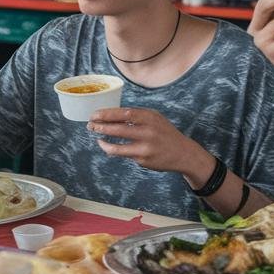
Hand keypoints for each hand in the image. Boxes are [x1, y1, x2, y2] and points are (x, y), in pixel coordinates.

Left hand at [87, 108, 211, 178]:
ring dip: (104, 142)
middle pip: (118, 129)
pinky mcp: (143, 160)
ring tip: (97, 138)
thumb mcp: (154, 118)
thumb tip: (110, 116)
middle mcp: (148, 132)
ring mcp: (145, 148)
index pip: (124, 113)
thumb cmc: (164, 133)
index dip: (107, 114)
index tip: (95, 114)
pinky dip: (113, 150)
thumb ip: (136, 116)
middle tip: (90, 125)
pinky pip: (124, 155)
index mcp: (149, 117)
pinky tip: (109, 147)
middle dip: (101, 127)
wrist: (183, 153)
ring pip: (118, 147)